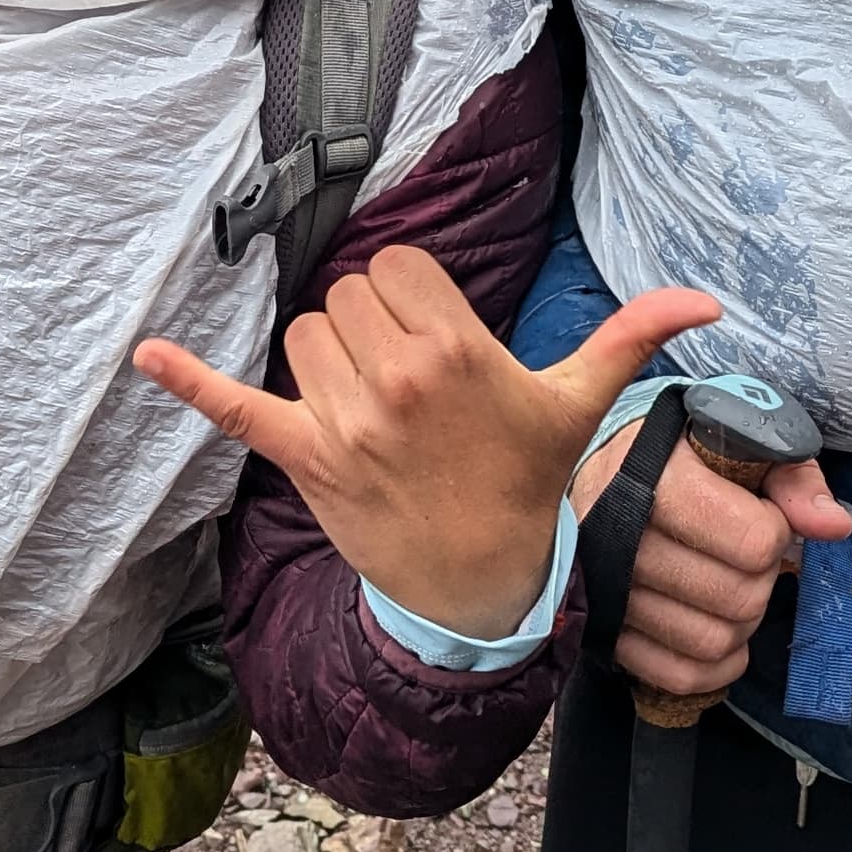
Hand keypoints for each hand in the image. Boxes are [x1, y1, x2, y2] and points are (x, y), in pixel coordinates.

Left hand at [134, 247, 721, 640]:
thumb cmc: (527, 483)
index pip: (395, 266)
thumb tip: (706, 299)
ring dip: (328, 358)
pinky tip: (146, 354)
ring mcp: (345, 421)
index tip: (436, 338)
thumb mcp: (577, 406)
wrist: (485, 584)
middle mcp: (397, 379)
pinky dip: (188, 380)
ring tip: (374, 403)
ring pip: (305, 334)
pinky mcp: (304, 458)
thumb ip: (631, 338)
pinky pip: (235, 406)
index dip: (412, 297)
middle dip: (373, 325)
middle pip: (347, 296)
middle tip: (411, 379)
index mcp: (456, 350)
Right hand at [568, 411, 850, 701]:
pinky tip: (717, 630)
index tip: (759, 511)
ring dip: (740, 623)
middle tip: (746, 553)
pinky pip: (680, 674)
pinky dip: (714, 665)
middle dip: (761, 579)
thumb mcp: (737, 439)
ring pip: (713, 642)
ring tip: (728, 585)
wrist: (595, 468)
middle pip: (739, 599)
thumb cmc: (677, 451)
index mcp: (658, 481)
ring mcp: (607, 593)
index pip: (755, 542)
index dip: (774, 530)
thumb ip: (791, 478)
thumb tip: (833, 526)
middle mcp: (622, 539)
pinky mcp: (604, 631)